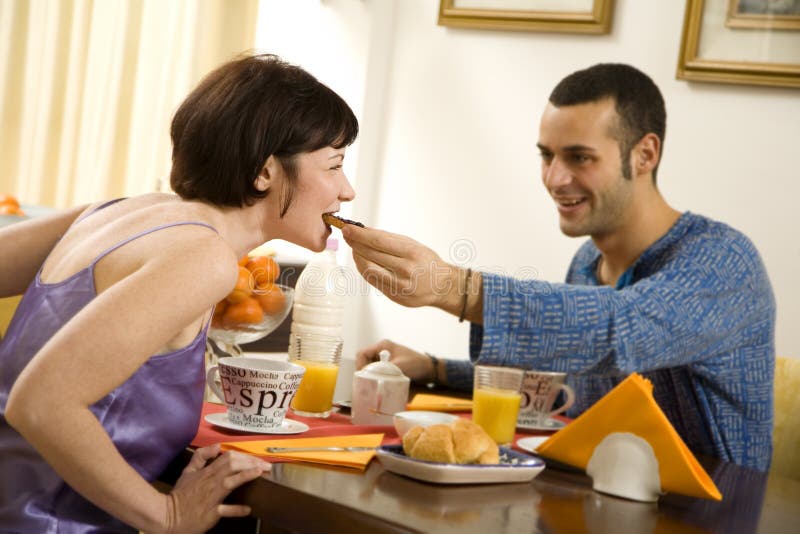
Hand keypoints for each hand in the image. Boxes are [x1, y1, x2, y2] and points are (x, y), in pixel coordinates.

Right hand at [165, 444, 270, 532]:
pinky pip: (226, 510)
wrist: (167, 516)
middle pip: (233, 465)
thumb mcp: (188, 472)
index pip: (228, 457)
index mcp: (206, 472)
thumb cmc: (180, 495)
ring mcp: (212, 497)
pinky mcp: (211, 513)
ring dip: (247, 476)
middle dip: (251, 463)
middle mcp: (211, 482)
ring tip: (261, 473)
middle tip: (267, 466)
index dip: (245, 456)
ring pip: (231, 482)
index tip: (257, 459)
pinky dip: (237, 509)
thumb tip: (217, 446)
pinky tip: (248, 509)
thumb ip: (201, 457)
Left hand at [342, 225, 460, 311]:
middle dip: (355, 243)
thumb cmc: (426, 261)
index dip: (360, 234)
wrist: (441, 286)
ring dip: (357, 256)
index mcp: (412, 253)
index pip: (378, 241)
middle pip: (371, 254)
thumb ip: (389, 239)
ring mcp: (399, 285)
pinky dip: (364, 269)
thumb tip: (364, 231)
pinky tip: (361, 260)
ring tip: (353, 247)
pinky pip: (373, 280)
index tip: (348, 228)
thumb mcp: (413, 245)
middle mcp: (405, 270)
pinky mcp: (394, 295)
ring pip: (368, 269)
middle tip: (346, 234)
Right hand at [356, 339, 433, 383]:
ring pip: (369, 366)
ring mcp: (385, 357)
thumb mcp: (399, 367)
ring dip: (370, 375)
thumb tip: (370, 380)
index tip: (363, 377)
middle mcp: (382, 350)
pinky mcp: (389, 365)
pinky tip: (380, 383)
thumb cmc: (417, 365)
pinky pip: (377, 370)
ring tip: (373, 384)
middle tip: (367, 383)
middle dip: (364, 371)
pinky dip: (376, 376)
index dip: (360, 365)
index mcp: (383, 346)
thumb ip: (384, 371)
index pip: (362, 353)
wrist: (430, 370)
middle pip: (364, 360)